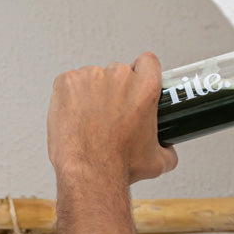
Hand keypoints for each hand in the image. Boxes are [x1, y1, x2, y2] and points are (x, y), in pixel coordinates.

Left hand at [47, 52, 178, 184]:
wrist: (89, 172)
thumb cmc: (120, 165)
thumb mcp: (157, 162)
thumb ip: (167, 149)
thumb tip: (167, 149)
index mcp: (145, 88)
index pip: (149, 61)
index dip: (143, 71)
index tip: (136, 83)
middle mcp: (119, 77)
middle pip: (119, 72)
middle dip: (115, 90)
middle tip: (111, 114)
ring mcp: (90, 76)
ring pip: (93, 78)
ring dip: (93, 93)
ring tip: (90, 120)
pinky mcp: (66, 82)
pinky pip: (71, 83)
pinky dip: (71, 97)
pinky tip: (75, 117)